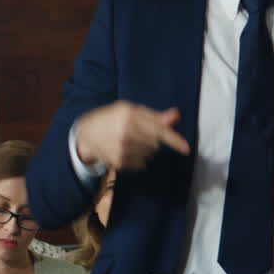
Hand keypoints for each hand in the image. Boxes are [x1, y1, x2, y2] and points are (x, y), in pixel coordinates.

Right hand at [75, 102, 189, 170]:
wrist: (86, 134)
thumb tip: (176, 115)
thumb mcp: (131, 110)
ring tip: (129, 140)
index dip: (174, 140)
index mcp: (130, 116)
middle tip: (138, 132)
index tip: (186, 148)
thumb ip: (155, 116)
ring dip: (145, 148)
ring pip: (150, 154)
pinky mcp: (119, 162)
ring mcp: (122, 150)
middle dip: (153, 139)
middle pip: (156, 143)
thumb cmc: (112, 118)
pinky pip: (142, 163)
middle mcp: (126, 133)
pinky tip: (125, 149)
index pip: (158, 130)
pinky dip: (138, 157)